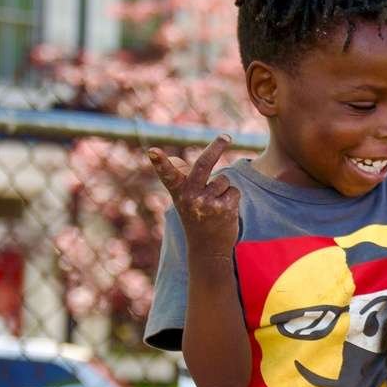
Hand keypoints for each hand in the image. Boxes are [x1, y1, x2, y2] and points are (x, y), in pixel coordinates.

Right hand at [148, 135, 240, 254]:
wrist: (208, 249)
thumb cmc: (195, 218)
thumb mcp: (183, 199)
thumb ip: (180, 179)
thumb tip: (175, 160)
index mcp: (178, 192)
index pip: (168, 174)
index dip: (161, 162)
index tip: (153, 152)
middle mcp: (190, 196)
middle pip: (203, 164)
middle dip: (216, 147)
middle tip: (226, 136)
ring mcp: (207, 203)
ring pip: (224, 179)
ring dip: (223, 188)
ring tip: (215, 205)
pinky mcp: (224, 208)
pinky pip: (234, 190)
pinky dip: (232, 198)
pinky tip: (224, 211)